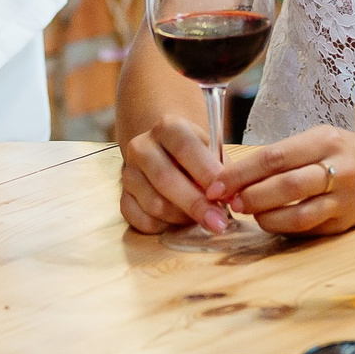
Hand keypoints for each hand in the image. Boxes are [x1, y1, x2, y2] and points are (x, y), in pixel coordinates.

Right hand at [119, 110, 233, 235]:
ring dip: (182, 217)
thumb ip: (221, 170)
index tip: (224, 193)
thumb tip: (231, 196)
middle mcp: (142, 147)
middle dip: (195, 204)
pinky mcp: (123, 197)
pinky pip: (142, 220)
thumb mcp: (210, 150)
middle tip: (218, 222)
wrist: (166, 152)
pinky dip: (164, 226)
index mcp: (167, 127)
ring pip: (154, 204)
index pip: (185, 147)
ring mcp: (129, 173)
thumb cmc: (195, 154)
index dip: (205, 172)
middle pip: (166, 179)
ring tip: (202, 218)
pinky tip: (179, 221)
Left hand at [206, 126, 354, 236]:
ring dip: (265, 216)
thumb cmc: (343, 153)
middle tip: (230, 202)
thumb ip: (284, 157)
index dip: (240, 173)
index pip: (274, 157)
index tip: (216, 184)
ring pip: (297, 214)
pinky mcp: (347, 223)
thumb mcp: (318, 141)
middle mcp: (339, 168)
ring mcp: (345, 199)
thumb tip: (237, 177)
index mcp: (325, 141)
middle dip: (251, 196)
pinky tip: (272, 222)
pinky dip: (284, 228)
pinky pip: (309, 229)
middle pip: (286, 185)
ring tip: (250, 213)